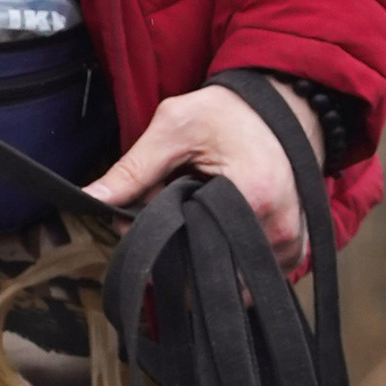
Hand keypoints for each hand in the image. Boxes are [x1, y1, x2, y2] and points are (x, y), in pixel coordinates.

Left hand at [85, 79, 325, 275]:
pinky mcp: (293, 250)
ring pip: (229, 280)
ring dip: (203, 260)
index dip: (153, 241)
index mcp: (251, 198)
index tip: (138, 223)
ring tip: (197, 220)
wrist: (278, 106)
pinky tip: (217, 234)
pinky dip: (229, 263)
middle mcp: (277, 229)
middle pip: (206, 268)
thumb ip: (133, 169)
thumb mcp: (174, 128)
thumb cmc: (227, 113)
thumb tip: (91, 198)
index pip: (187, 249)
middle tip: (168, 215)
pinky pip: (252, 277)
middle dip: (175, 253)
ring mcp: (290, 245)